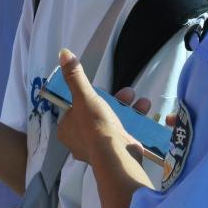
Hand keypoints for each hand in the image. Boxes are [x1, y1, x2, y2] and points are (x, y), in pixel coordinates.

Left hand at [53, 49, 130, 163]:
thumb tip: (63, 53)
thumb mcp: (84, 96)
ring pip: (111, 124)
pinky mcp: (114, 154)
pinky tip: (143, 112)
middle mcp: (79, 141)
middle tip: (127, 93)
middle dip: (115, 101)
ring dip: (128, 109)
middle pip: (96, 115)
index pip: (75, 109)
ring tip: (139, 100)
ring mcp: (98, 150)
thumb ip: (75, 77)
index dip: (89, 99)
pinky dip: (134, 122)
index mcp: (66, 130)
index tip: (101, 93)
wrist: (115, 155)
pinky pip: (123, 134)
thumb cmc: (95, 125)